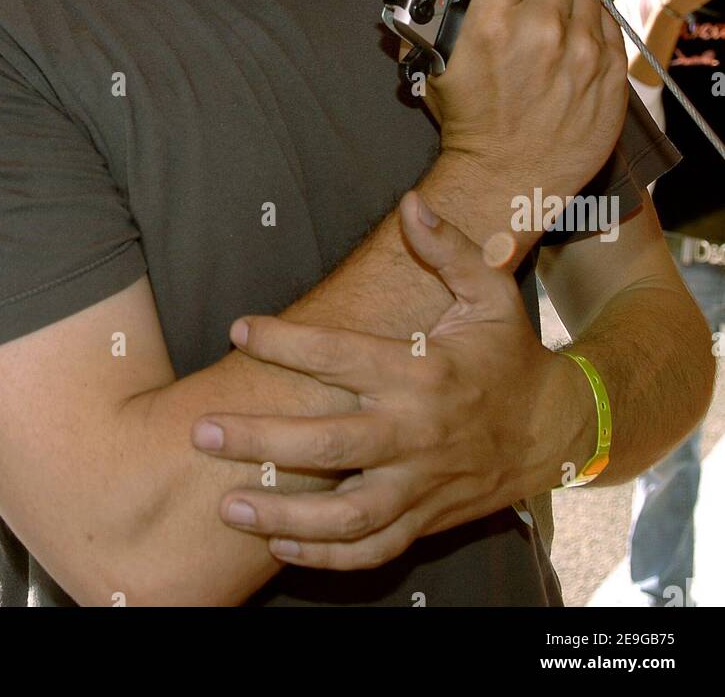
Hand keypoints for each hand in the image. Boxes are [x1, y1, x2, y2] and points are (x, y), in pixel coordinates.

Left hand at [192, 198, 560, 569]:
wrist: (555, 430)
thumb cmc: (510, 356)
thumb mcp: (489, 294)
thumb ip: (448, 248)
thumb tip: (412, 201)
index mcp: (422, 372)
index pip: (341, 355)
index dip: (286, 342)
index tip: (239, 329)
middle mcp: (415, 433)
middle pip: (327, 445)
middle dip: (260, 440)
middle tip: (202, 431)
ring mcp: (418, 485)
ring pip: (344, 516)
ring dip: (283, 516)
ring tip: (227, 505)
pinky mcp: (424, 521)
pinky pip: (369, 551)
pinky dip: (323, 557)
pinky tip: (278, 546)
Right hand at [419, 0, 628, 241]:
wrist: (508, 178)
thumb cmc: (470, 119)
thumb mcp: (441, 57)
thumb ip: (452, 8)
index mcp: (493, 22)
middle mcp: (542, 31)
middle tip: (523, 1)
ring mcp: (582, 54)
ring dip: (564, 0)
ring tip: (544, 33)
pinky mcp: (610, 75)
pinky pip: (605, 26)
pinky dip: (587, 28)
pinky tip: (566, 51)